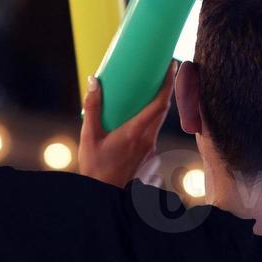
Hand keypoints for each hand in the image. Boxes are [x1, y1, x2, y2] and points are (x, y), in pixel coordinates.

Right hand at [78, 63, 177, 187]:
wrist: (104, 194)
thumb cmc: (95, 167)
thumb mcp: (89, 136)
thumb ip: (92, 107)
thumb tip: (93, 81)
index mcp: (135, 132)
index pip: (159, 104)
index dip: (168, 84)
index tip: (172, 66)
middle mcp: (147, 140)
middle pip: (164, 109)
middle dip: (167, 88)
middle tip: (166, 69)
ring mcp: (150, 148)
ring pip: (159, 120)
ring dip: (159, 103)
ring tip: (152, 86)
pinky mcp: (147, 154)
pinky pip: (153, 129)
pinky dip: (151, 116)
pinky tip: (140, 112)